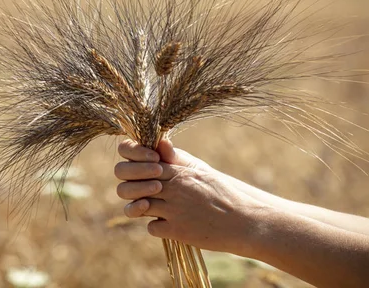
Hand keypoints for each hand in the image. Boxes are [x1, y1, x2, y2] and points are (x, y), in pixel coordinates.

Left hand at [115, 139, 267, 255]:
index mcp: (177, 170)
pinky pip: (151, 227)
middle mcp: (171, 188)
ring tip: (151, 207)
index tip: (144, 170)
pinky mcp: (177, 231)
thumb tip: (159, 143)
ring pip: (135, 206)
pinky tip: (168, 224)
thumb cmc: (223, 192)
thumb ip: (176, 159)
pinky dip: (156, 227)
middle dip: (129, 187)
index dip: (133, 165)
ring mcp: (173, 210)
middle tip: (144, 191)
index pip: (137, 161)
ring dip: (139, 208)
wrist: (247, 220)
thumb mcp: (200, 170)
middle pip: (127, 184)